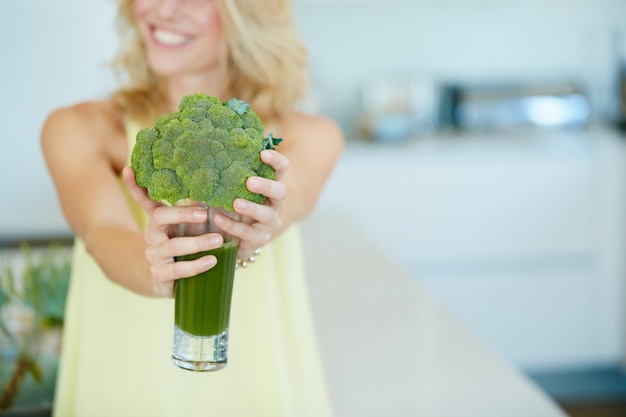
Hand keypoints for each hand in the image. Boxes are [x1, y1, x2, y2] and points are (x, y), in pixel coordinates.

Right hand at [122, 167, 223, 297]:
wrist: (161, 279)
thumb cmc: (178, 245)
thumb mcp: (182, 226)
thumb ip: (189, 207)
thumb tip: (201, 184)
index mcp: (157, 220)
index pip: (146, 199)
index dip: (136, 186)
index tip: (134, 168)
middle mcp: (152, 236)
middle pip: (160, 219)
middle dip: (183, 214)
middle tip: (206, 214)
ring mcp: (154, 256)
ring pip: (172, 247)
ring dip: (197, 243)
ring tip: (218, 240)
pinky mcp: (160, 276)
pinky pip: (178, 270)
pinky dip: (196, 266)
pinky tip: (212, 261)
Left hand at [214, 149, 288, 259]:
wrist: (229, 236)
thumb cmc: (230, 204)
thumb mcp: (228, 187)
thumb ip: (223, 174)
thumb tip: (203, 157)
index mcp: (270, 184)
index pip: (281, 168)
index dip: (276, 160)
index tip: (263, 153)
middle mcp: (275, 203)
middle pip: (281, 191)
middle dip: (266, 186)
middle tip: (249, 182)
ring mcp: (269, 222)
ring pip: (268, 215)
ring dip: (252, 208)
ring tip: (236, 203)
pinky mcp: (259, 239)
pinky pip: (248, 233)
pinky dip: (232, 225)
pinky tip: (218, 218)